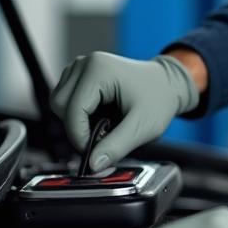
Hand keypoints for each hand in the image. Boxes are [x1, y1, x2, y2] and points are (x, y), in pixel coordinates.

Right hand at [49, 52, 199, 171]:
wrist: (168, 84)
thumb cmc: (159, 99)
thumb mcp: (143, 127)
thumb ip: (116, 146)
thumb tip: (93, 164)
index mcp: (99, 70)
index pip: (71, 110)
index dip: (79, 136)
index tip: (94, 151)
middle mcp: (86, 63)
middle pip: (59, 105)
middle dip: (77, 127)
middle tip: (102, 137)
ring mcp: (82, 65)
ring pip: (59, 102)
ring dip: (76, 120)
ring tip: (104, 123)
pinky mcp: (81, 73)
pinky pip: (66, 98)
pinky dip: (78, 112)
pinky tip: (99, 114)